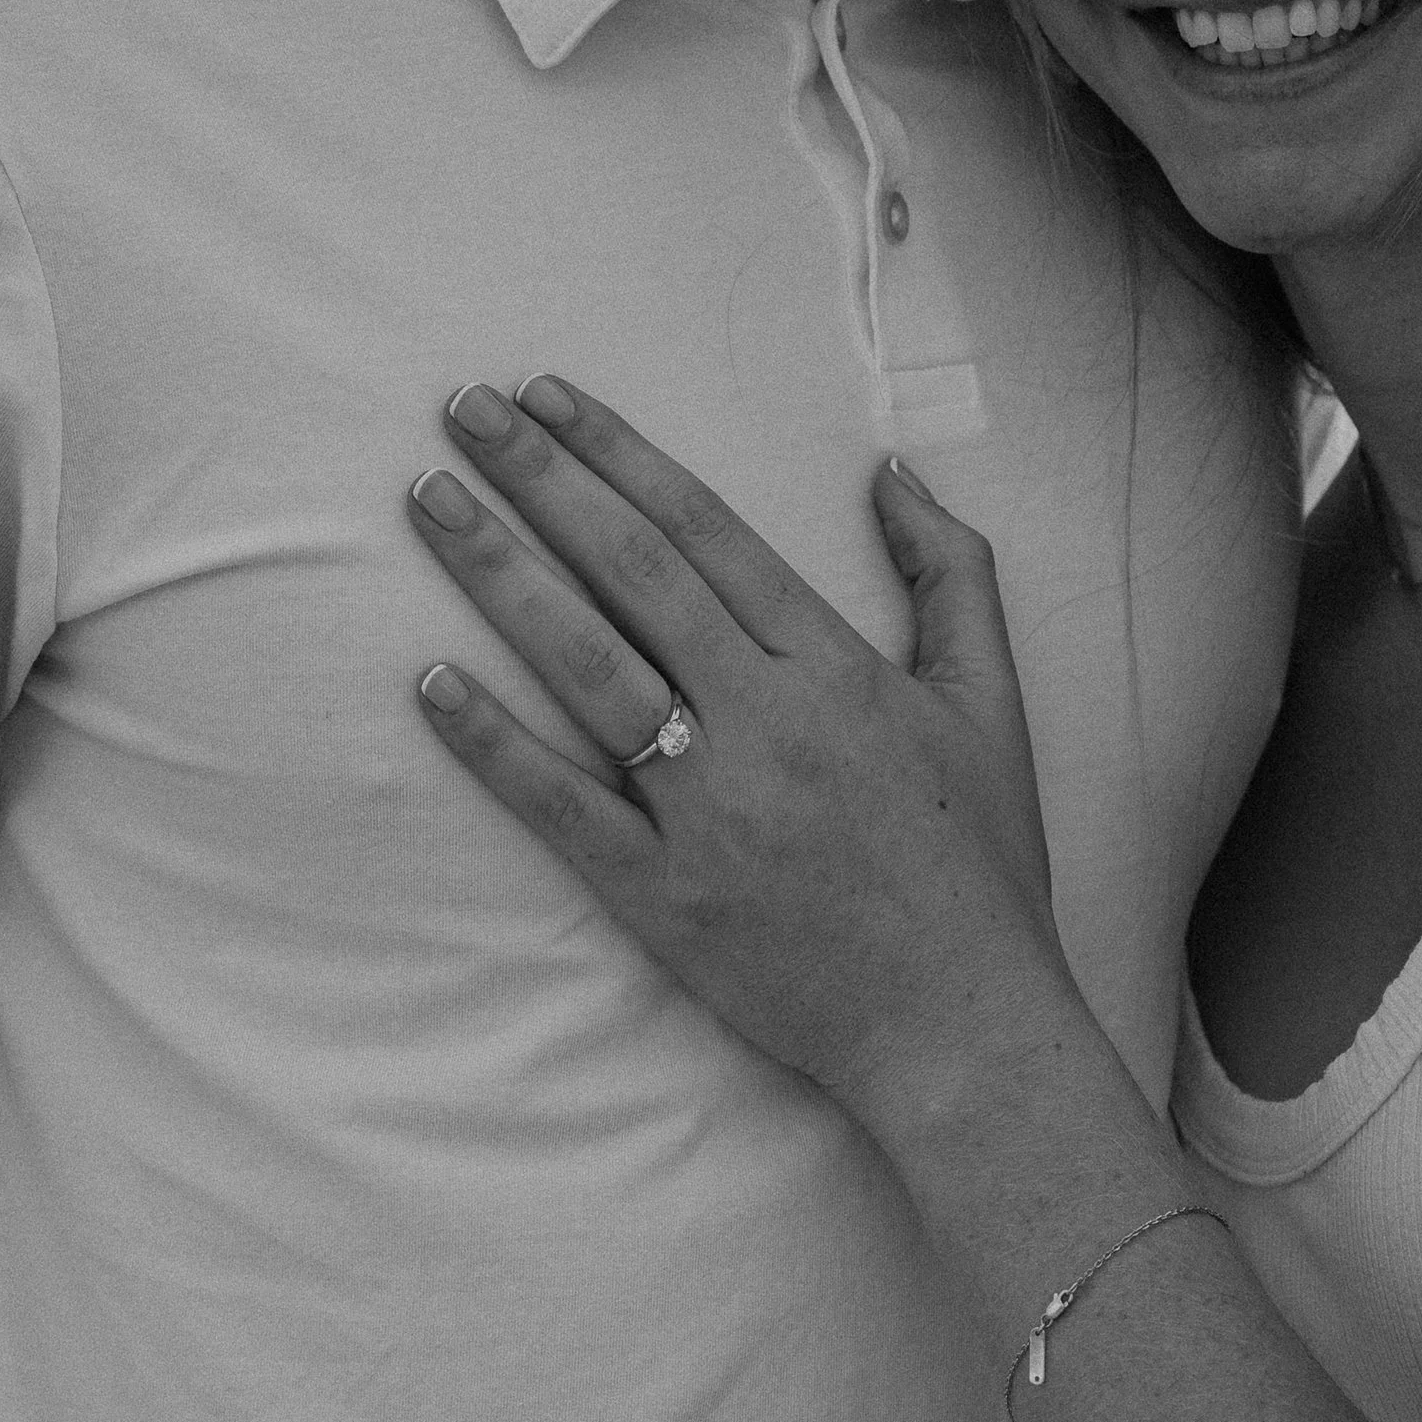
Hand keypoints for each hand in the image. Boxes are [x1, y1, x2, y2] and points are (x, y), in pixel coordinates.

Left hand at [408, 376, 1072, 1123]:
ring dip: (501, 577)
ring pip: (587, 667)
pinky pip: (564, 805)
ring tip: (430, 504)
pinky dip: (496, 744)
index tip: (549, 397)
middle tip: (464, 410)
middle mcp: (768, 721)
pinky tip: (432, 682)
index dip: (620, 453)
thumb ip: (952, 576)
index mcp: (837, 668)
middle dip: (542, 480)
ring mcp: (710, 808)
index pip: (707, 530)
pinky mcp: (666, 894)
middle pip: (633, 574)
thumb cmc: (980, 867)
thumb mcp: (990, 707)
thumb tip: (895, 473)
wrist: (964, 1025)